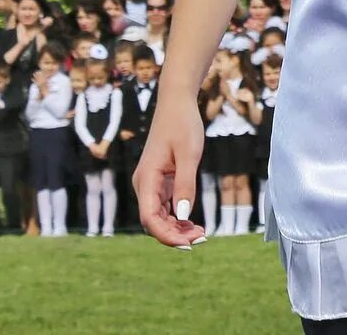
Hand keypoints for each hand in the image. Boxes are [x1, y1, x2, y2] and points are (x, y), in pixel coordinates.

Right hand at [133, 93, 208, 248]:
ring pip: (158, 216)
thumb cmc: (183, 125)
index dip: (167, 235)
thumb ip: (185, 185)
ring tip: (200, 234)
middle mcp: (144, 184)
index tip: (188, 244)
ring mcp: (151, 183)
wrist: (176, 103)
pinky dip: (176, 217)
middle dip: (174, 235)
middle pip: (153, 222)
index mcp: (147, 179)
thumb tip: (182, 216)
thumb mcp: (189, 154)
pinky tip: (192, 223)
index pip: (150, 218)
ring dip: (176, 228)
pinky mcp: (159, 181)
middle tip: (202, 238)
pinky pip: (164, 206)